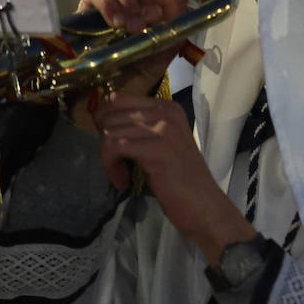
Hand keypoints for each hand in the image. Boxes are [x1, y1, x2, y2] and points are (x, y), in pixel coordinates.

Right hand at [71, 0, 188, 128]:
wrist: (114, 93)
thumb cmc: (145, 67)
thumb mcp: (170, 40)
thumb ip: (176, 9)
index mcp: (162, 0)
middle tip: (152, 14)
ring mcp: (115, 0)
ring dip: (132, 2)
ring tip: (134, 28)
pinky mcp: (90, 8)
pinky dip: (109, 5)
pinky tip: (115, 23)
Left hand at [93, 93, 255, 263]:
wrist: (203, 205)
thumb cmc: (179, 178)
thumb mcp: (159, 143)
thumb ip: (137, 128)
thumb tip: (100, 119)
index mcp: (167, 107)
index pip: (118, 99)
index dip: (103, 121)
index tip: (109, 145)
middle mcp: (167, 112)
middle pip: (110, 115)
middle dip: (104, 143)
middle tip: (115, 164)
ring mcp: (164, 129)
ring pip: (110, 132)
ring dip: (108, 159)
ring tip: (121, 176)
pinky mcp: (158, 148)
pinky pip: (115, 148)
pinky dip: (112, 167)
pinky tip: (123, 182)